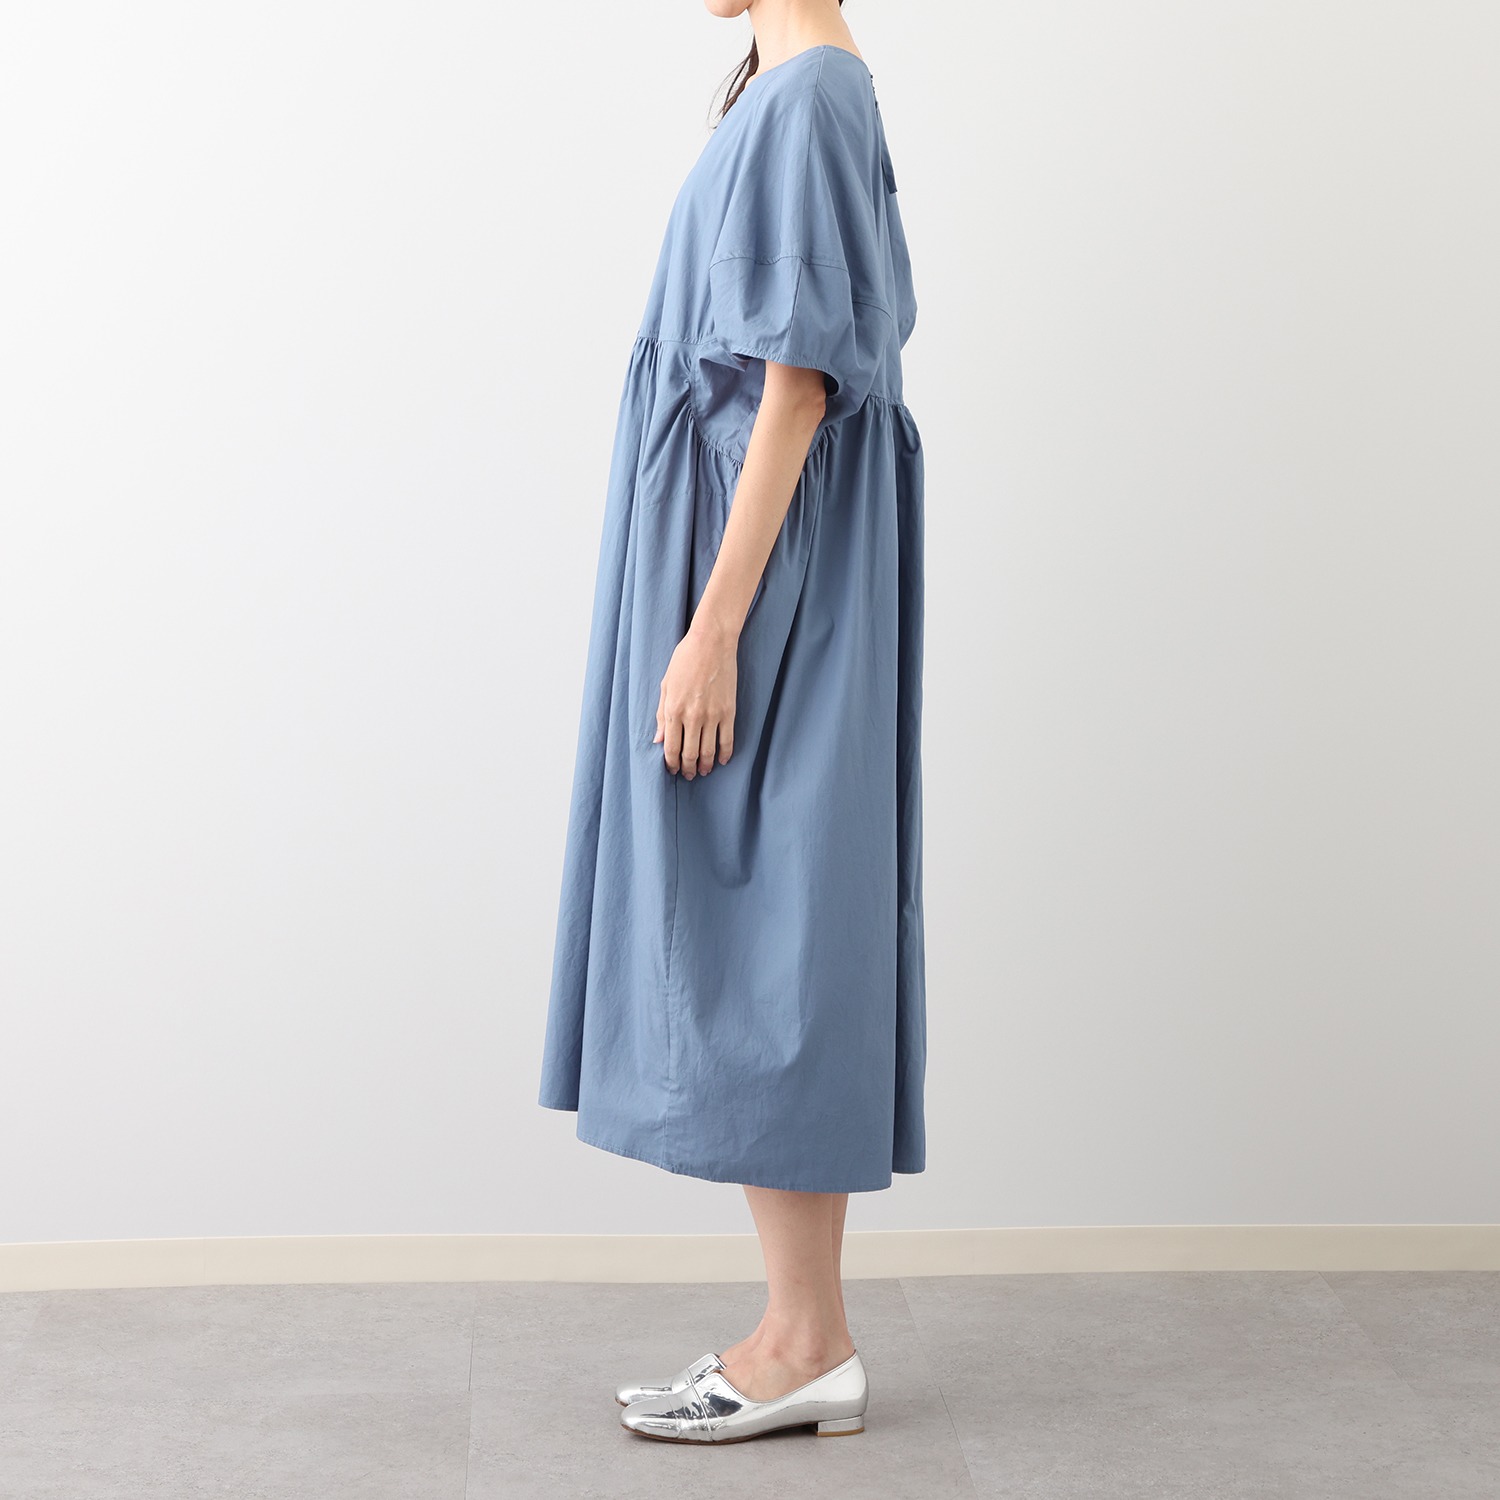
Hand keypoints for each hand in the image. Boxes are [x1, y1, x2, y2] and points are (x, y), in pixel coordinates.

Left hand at [654, 622, 736, 777]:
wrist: (712, 642)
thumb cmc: (685, 659)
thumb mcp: (666, 685)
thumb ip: (662, 714)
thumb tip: (659, 740)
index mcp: (674, 710)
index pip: (671, 747)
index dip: (671, 763)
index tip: (672, 769)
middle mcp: (693, 716)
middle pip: (689, 754)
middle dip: (687, 768)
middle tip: (688, 775)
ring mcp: (713, 716)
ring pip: (708, 751)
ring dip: (705, 765)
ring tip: (704, 771)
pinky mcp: (729, 712)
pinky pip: (727, 740)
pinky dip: (725, 754)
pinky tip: (722, 760)